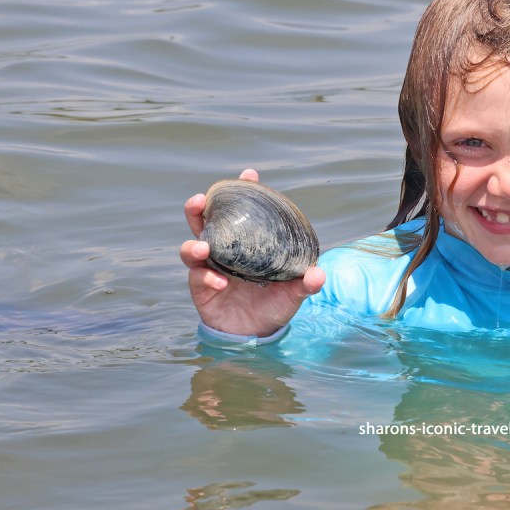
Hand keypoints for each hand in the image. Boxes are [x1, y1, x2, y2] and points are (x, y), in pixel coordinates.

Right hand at [180, 168, 325, 336]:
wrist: (258, 334)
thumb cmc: (275, 304)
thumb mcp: (294, 292)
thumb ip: (306, 283)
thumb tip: (318, 274)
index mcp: (246, 243)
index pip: (240, 211)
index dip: (242, 191)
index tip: (248, 174)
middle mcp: (224, 250)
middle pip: (203, 222)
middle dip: (197, 208)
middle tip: (199, 200)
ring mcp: (209, 268)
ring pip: (191, 249)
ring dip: (194, 245)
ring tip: (203, 248)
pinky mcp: (200, 289)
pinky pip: (198, 278)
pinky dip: (207, 278)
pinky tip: (221, 283)